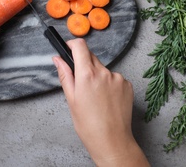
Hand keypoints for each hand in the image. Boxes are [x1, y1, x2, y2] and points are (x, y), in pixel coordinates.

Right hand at [53, 38, 148, 166]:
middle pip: (91, 57)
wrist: (112, 140)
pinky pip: (114, 77)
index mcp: (87, 75)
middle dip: (83, 64)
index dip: (73, 44)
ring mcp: (118, 78)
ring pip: (103, 68)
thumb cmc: (88, 124)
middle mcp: (104, 72)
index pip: (80, 46)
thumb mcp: (71, 99)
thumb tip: (58, 59)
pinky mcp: (128, 85)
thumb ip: (65, 75)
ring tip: (95, 97)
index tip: (69, 48)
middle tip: (80, 82)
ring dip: (97, 75)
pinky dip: (109, 83)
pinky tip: (106, 99)